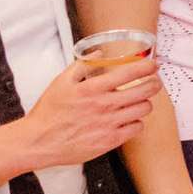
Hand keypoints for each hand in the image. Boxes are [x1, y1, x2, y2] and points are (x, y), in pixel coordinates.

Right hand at [16, 51, 156, 169]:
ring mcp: (109, 124)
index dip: (148, 67)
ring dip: (145, 103)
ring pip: (144, 109)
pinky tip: (129, 119)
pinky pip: (137, 128)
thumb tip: (99, 52)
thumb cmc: (49, 112)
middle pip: (145, 90)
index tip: (153, 66)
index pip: (131, 72)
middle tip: (154, 82)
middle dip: (154, 83)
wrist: (38, 141)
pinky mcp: (110, 141)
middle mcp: (104, 105)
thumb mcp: (61, 82)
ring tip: (139, 101)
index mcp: (93, 88)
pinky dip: (137, 122)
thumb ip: (82, 65)